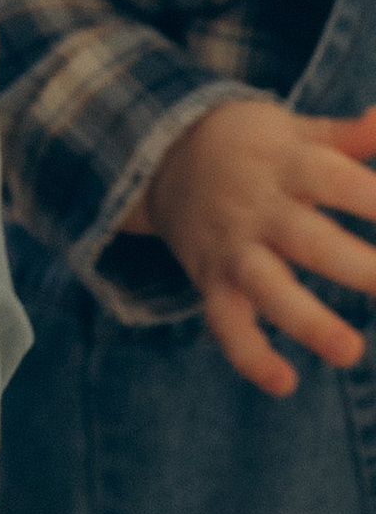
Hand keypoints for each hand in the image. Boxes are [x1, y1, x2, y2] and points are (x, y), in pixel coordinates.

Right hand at [132, 98, 375, 395]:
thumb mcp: (295, 130)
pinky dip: (250, 357)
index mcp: (286, 163)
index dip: (375, 200)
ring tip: (351, 352)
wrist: (158, 154)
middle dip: (357, 267)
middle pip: (309, 240)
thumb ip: (346, 135)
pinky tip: (285, 383)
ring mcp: (232, 249)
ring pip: (267, 289)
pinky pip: (226, 324)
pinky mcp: (210, 282)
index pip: (337, 181)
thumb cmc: (251, 145)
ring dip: (308, 322)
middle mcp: (257, 209)